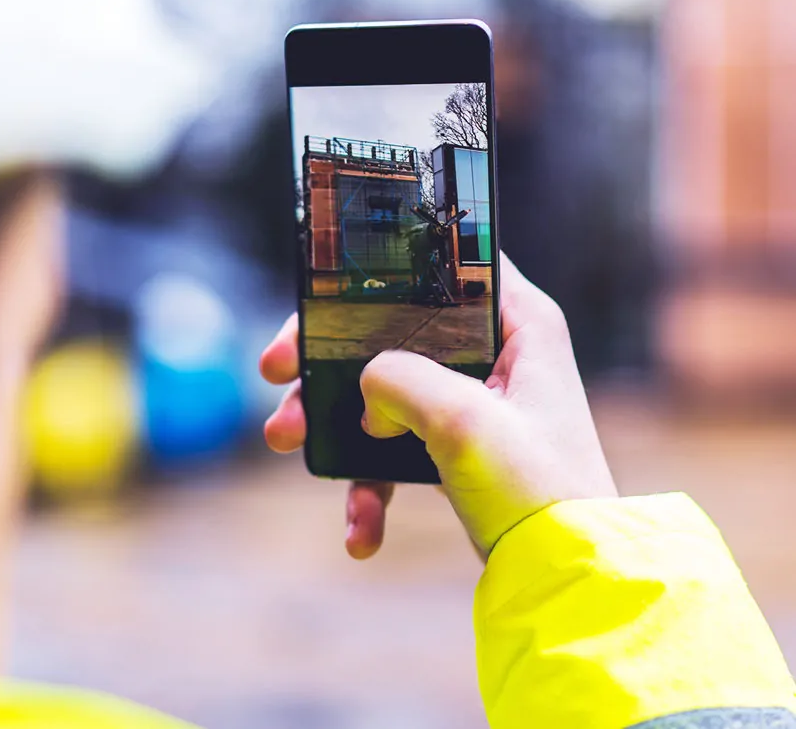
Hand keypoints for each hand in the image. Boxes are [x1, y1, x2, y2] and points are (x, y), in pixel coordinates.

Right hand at [260, 254, 615, 556]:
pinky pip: (395, 450)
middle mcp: (496, 352)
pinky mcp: (456, 447)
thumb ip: (399, 380)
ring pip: (382, 391)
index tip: (317, 301)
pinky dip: (370, 486)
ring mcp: (473, 402)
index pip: (440, 263)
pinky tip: (361, 532)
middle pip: (391, 330)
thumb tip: (364, 389)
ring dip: (331, 421)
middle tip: (278, 372)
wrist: (563, 578)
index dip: (375, 274)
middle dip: (328, 358)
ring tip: (286, 441)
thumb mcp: (464, 422)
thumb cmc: (539, 492)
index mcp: (517, 323)